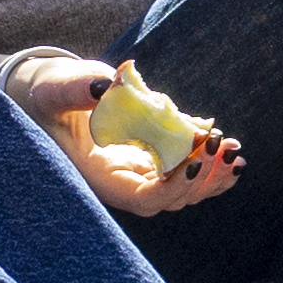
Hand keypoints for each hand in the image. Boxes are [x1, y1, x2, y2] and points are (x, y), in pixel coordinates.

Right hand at [14, 51, 242, 216]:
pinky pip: (181, 168)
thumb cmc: (48, 96)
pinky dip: (207, 162)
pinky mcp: (147, 156)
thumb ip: (77, 88)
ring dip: (211, 174)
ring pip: (180, 188)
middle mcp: (121, 180)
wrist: (49, 97)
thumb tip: (108, 84)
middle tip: (223, 148)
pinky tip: (227, 146)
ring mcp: (136, 170)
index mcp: (99, 176)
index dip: (173, 186)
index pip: (142, 197)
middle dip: (201, 180)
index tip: (195, 161)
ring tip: (234, 152)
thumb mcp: (56, 90)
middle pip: (168, 198)